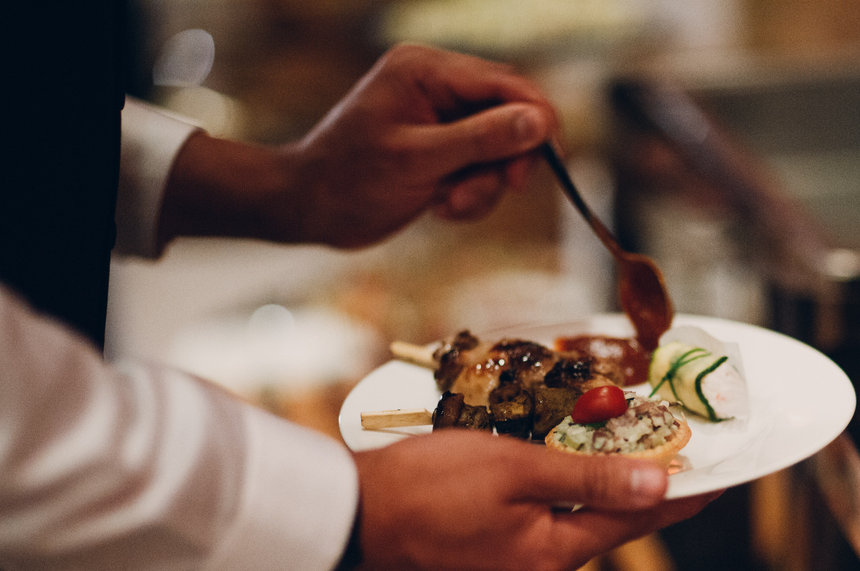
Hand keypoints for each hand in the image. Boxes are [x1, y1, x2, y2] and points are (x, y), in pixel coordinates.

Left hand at [159, 44, 557, 247]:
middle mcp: (437, 86)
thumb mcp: (419, 161)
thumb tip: (539, 123)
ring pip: (499, 151)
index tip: (550, 161)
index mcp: (426, 70)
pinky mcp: (440, 150)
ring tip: (447, 206)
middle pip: (509, 117)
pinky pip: (481, 170)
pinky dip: (471, 196)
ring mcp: (440, 118)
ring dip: (483, 187)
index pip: (506, 83)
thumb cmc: (349, 180)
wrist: (309, 210)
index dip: (537, 120)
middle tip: (502, 190)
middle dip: (503, 162)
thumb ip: (481, 140)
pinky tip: (438, 207)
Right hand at [348, 430, 718, 570]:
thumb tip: (658, 487)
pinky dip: (542, 510)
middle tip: (665, 458)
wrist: (341, 520)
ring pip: (560, 533)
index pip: (635, 522)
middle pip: (600, 529)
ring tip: (602, 462)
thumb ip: (589, 478)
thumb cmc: (425, 483)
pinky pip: (525, 539)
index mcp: (550, 557)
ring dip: (584, 499)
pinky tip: (537, 486)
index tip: (721, 480)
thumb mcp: (514, 467)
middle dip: (632, 493)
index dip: (681, 496)